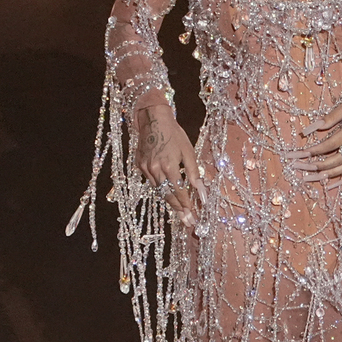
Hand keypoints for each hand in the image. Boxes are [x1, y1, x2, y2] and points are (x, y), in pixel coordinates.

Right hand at [134, 106, 200, 220]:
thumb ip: (194, 173)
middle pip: (168, 195)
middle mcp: (154, 170)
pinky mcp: (139, 166)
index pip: (179, 192)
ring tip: (181, 213)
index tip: (193, 217)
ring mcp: (145, 168)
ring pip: (159, 191)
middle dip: (179, 210)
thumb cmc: (174, 133)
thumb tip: (202, 192)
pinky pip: (152, 182)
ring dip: (170, 203)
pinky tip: (169, 196)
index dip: (187, 205)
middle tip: (187, 222)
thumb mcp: (188, 151)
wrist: (153, 119)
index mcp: (168, 166)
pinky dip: (161, 190)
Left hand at [291, 85, 341, 186]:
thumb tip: (313, 128)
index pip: (329, 145)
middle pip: (335, 160)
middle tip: (302, 168)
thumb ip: (330, 117)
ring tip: (314, 178)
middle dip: (317, 165)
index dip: (314, 151)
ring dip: (329, 175)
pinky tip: (336, 183)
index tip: (301, 154)